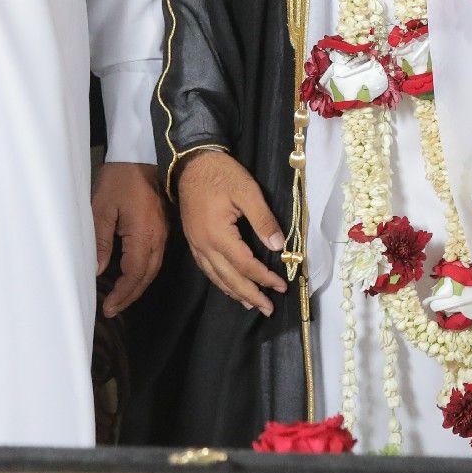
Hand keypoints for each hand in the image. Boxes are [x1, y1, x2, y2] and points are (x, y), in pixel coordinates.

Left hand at [91, 161, 168, 316]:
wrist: (140, 156)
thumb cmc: (119, 180)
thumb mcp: (102, 209)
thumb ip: (101, 242)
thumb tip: (99, 270)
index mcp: (144, 234)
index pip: (134, 274)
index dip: (122, 293)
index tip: (108, 307)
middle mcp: (158, 237)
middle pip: (147, 276)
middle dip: (130, 295)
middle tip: (112, 309)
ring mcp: (163, 232)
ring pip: (153, 268)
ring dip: (138, 286)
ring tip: (121, 298)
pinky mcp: (162, 227)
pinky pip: (155, 257)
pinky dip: (144, 273)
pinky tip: (132, 277)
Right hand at [176, 149, 290, 316]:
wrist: (191, 163)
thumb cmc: (221, 174)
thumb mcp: (248, 192)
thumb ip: (263, 220)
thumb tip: (278, 246)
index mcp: (217, 235)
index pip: (245, 265)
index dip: (264, 278)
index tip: (281, 286)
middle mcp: (204, 245)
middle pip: (229, 278)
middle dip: (250, 295)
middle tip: (268, 309)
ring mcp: (196, 244)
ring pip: (216, 277)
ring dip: (234, 293)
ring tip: (250, 305)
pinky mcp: (193, 241)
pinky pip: (207, 269)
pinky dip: (220, 282)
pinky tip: (228, 286)